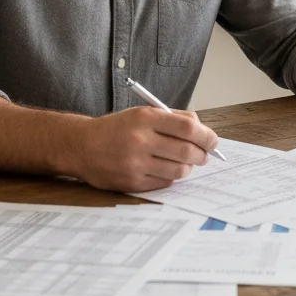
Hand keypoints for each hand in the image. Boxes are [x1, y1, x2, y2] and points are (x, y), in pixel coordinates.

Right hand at [74, 106, 219, 192]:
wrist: (82, 146)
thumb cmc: (118, 128)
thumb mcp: (143, 113)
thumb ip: (173, 118)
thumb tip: (202, 129)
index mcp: (146, 118)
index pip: (188, 128)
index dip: (206, 135)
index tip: (213, 140)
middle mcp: (140, 140)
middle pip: (186, 151)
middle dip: (202, 154)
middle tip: (204, 154)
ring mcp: (135, 163)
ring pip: (178, 170)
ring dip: (189, 167)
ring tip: (187, 162)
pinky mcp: (131, 182)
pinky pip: (164, 182)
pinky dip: (172, 176)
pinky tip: (167, 169)